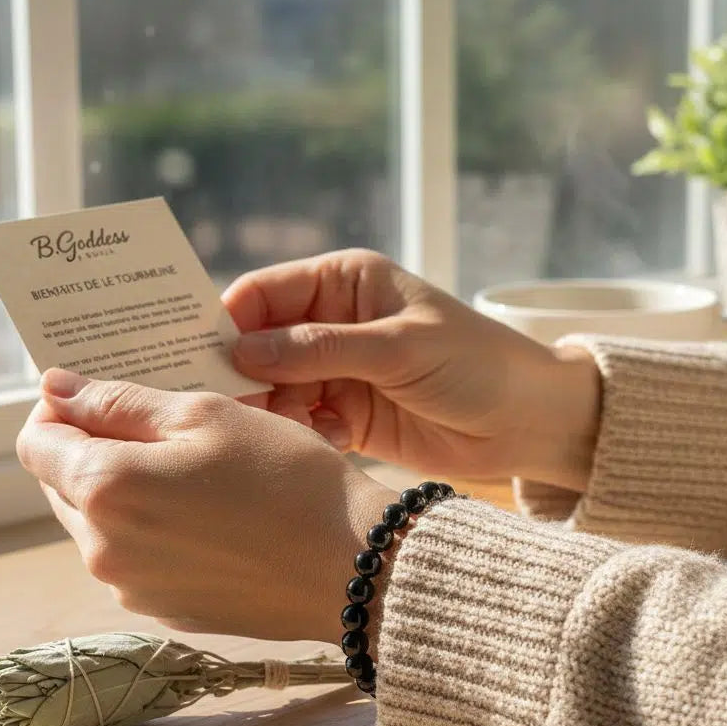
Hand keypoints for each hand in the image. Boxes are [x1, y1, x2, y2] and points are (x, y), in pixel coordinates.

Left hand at [16, 369, 394, 641]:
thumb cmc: (288, 479)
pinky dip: (156, 532)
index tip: (98, 397)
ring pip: (100, 524)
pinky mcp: (165, 611)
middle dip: (95, 450)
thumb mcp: (207, 415)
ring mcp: (132, 588)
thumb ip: (120, 402)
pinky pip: (137, 559)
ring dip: (127, 493)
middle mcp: (102, 549)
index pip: (35, 443)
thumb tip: (56, 390)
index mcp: (104, 489)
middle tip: (162, 430)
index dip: (59, 411)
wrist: (352, 566)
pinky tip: (212, 518)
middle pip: (63, 485)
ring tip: (197, 475)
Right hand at [225, 249, 600, 489]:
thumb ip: (321, 349)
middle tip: (222, 405)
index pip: (266, 293)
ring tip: (283, 429)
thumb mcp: (399, 347)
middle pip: (262, 344)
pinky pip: (303, 422)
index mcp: (345, 283)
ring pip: (276, 389)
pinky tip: (325, 442)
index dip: (230, 322)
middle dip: (243, 374)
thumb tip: (243, 350)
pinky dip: (302, 434)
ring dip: (272, 411)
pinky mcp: (348, 415)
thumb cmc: (476, 364)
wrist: (527, 422)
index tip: (198, 357)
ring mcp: (339, 371)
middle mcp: (334, 323)